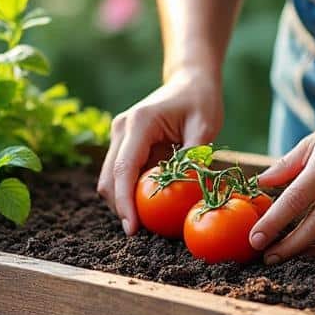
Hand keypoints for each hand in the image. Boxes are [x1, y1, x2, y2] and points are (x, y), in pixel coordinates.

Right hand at [97, 68, 222, 234]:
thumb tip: (190, 193)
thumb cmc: (200, 101)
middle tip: (143, 233)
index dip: (124, 202)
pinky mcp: (124, 145)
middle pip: (109, 179)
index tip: (132, 229)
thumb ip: (195, 158)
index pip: (123, 170)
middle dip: (121, 208)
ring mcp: (119, 137)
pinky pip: (122, 175)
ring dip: (124, 202)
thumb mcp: (205, 126)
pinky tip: (149, 205)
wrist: (189, 81)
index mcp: (139, 123)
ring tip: (148, 222)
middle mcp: (121, 129)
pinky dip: (131, 192)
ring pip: (110, 179)